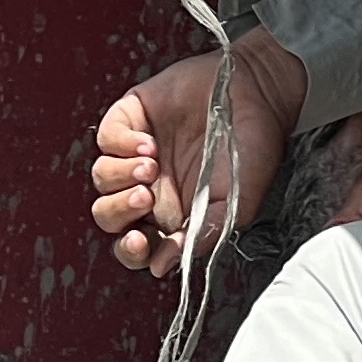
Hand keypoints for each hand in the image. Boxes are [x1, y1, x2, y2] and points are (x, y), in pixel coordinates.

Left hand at [90, 34, 303, 276]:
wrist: (259, 94)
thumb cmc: (253, 150)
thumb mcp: (237, 202)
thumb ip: (203, 235)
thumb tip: (162, 267)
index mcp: (173, 215)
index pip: (135, 245)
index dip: (131, 251)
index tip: (141, 244)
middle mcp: (150, 187)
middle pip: (108, 215)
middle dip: (120, 211)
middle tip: (146, 197)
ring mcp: (136, 154)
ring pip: (102, 180)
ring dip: (122, 176)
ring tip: (153, 163)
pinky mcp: (130, 119)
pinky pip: (105, 140)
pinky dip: (121, 144)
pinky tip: (148, 142)